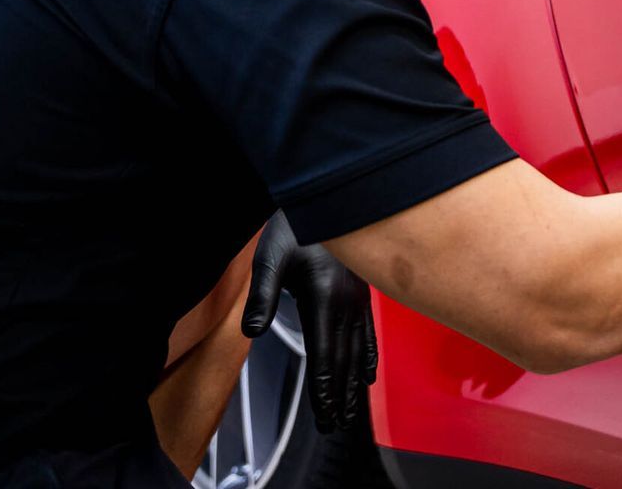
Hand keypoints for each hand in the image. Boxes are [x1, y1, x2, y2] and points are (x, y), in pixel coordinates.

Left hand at [242, 212, 377, 433]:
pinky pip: (369, 334)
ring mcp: (360, 299)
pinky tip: (367, 375)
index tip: (324, 413)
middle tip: (333, 425)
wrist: (334, 195)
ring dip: (352, 385)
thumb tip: (252, 332)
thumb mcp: (270, 256)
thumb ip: (263, 296)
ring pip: (358, 351)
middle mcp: (348, 302)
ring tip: (349, 412)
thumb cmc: (298, 224)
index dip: (324, 386)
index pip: (324, 352)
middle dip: (337, 395)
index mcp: (325, 297)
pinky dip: (368, 359)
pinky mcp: (363, 294)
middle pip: (343, 359)